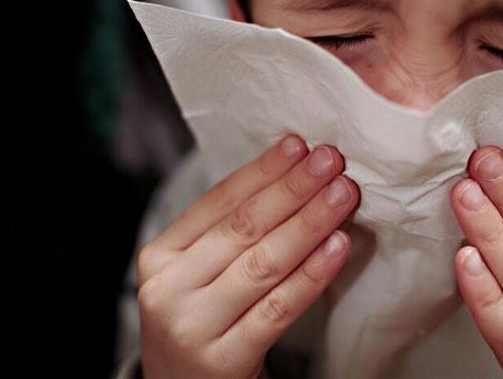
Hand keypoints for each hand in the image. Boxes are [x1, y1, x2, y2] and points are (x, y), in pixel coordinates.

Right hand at [136, 136, 358, 378]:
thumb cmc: (200, 321)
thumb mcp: (197, 273)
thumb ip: (230, 233)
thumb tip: (292, 176)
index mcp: (160, 255)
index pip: (217, 202)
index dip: (262, 171)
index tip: (299, 145)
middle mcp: (168, 287)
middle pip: (242, 228)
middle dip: (292, 189)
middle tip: (330, 161)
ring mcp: (192, 325)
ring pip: (262, 264)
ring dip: (309, 224)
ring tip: (342, 195)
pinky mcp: (223, 359)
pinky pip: (277, 309)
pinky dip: (311, 275)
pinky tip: (337, 247)